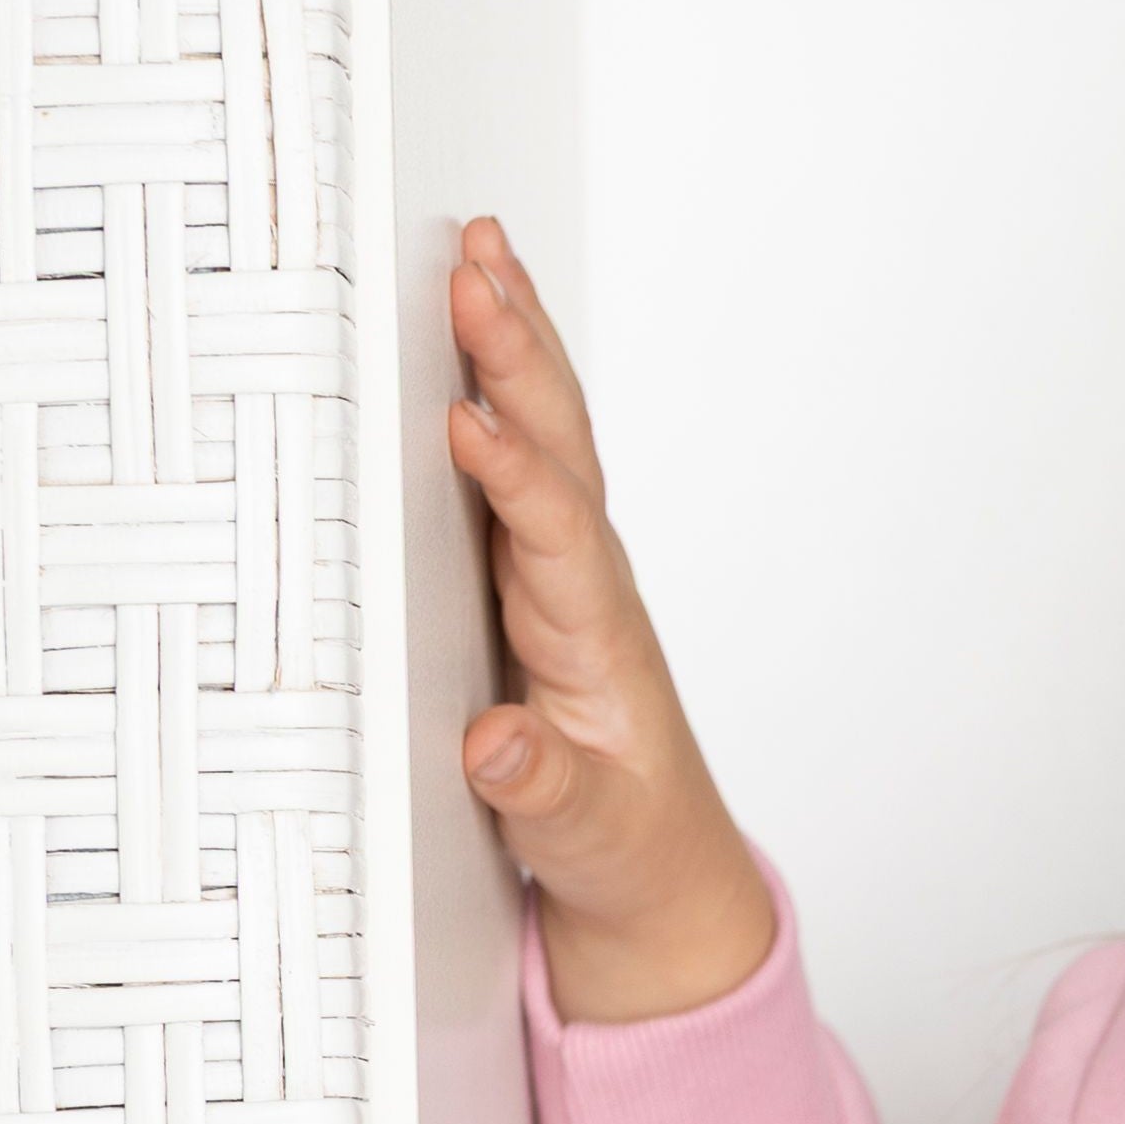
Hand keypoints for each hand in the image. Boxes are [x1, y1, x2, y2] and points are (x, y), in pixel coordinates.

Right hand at [445, 216, 775, 1022]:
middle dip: (518, 360)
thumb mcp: (590, 841)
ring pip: (541, 438)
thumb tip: (497, 745)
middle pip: (557, 452)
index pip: (558, 540)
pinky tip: (468, 322)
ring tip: (479, 250)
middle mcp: (584, 588)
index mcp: (599, 643)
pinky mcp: (524, 578)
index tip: (467, 423)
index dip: (516, 480)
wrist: (656, 873)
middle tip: (475, 268)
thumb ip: (546, 795)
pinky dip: (491, 385)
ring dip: (512, 344)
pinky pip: (511, 462)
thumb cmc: (625, 850)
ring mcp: (556, 574)